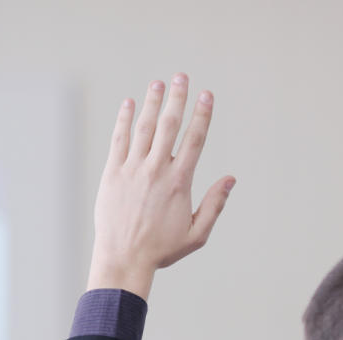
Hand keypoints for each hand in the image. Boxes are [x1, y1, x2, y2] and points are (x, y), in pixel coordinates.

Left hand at [88, 73, 235, 298]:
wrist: (123, 259)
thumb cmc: (161, 250)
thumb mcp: (196, 234)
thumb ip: (214, 205)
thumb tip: (231, 179)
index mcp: (179, 181)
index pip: (194, 139)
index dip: (202, 114)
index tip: (207, 94)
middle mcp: (156, 171)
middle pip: (169, 126)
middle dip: (176, 98)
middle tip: (180, 77)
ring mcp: (132, 171)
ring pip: (143, 129)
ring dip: (151, 103)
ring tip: (157, 84)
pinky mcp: (112, 175)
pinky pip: (119, 141)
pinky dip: (124, 121)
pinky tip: (128, 105)